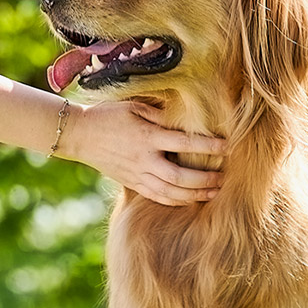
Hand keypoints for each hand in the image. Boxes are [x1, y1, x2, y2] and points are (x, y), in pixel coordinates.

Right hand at [61, 100, 226, 205]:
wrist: (79, 134)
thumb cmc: (109, 115)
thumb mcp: (134, 106)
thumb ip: (161, 115)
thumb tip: (187, 119)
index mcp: (147, 136)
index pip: (184, 144)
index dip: (208, 146)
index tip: (227, 146)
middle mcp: (144, 159)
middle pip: (179, 177)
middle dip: (204, 180)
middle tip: (223, 179)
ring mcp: (137, 174)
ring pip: (170, 192)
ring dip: (194, 195)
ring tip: (213, 193)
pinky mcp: (131, 183)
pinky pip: (157, 197)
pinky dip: (176, 200)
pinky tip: (190, 200)